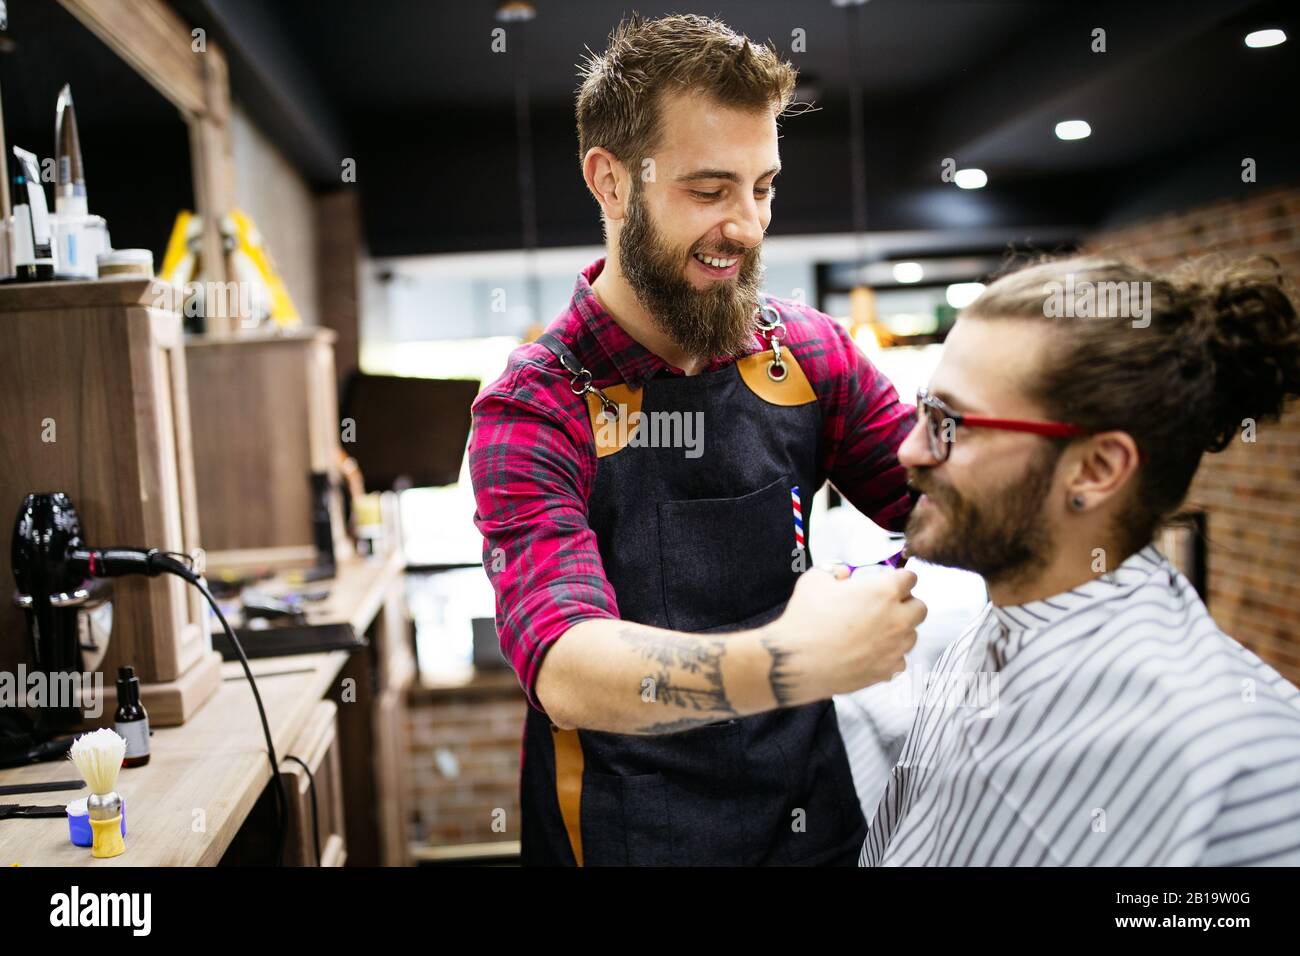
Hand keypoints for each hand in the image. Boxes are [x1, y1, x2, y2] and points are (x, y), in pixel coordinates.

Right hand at [762, 567, 926, 703]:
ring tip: (875, 631)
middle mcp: (897, 619)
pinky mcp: (888, 670)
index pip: (910, 578)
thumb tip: (842, 575)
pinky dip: (889, 655)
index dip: (899, 579)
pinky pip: (899, 660)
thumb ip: (834, 571)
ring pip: (912, 635)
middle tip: (885, 607)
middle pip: (920, 608)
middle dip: (906, 604)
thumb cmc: (805, 619)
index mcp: (884, 592)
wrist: (797, 661)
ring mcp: (895, 648)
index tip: (891, 582)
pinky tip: (870, 652)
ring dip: (899, 631)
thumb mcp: (815, 580)